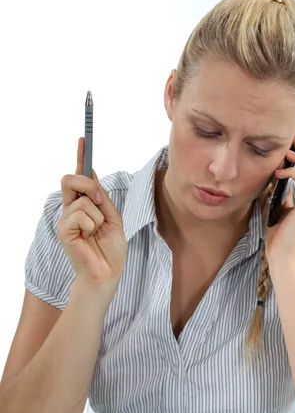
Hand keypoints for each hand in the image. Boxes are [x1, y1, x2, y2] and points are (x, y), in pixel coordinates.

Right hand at [57, 137, 126, 290]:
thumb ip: (102, 198)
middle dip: (88, 184)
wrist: (107, 273)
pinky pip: (80, 214)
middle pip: (71, 178)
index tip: (83, 138)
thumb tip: (92, 174)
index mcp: (84, 205)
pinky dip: (92, 224)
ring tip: (96, 232)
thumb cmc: (110, 250)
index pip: (79, 177)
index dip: (81, 157)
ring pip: (82, 200)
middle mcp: (71, 209)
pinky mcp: (63, 229)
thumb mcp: (113, 218)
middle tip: (99, 202)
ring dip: (97, 215)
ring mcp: (66, 219)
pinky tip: (89, 237)